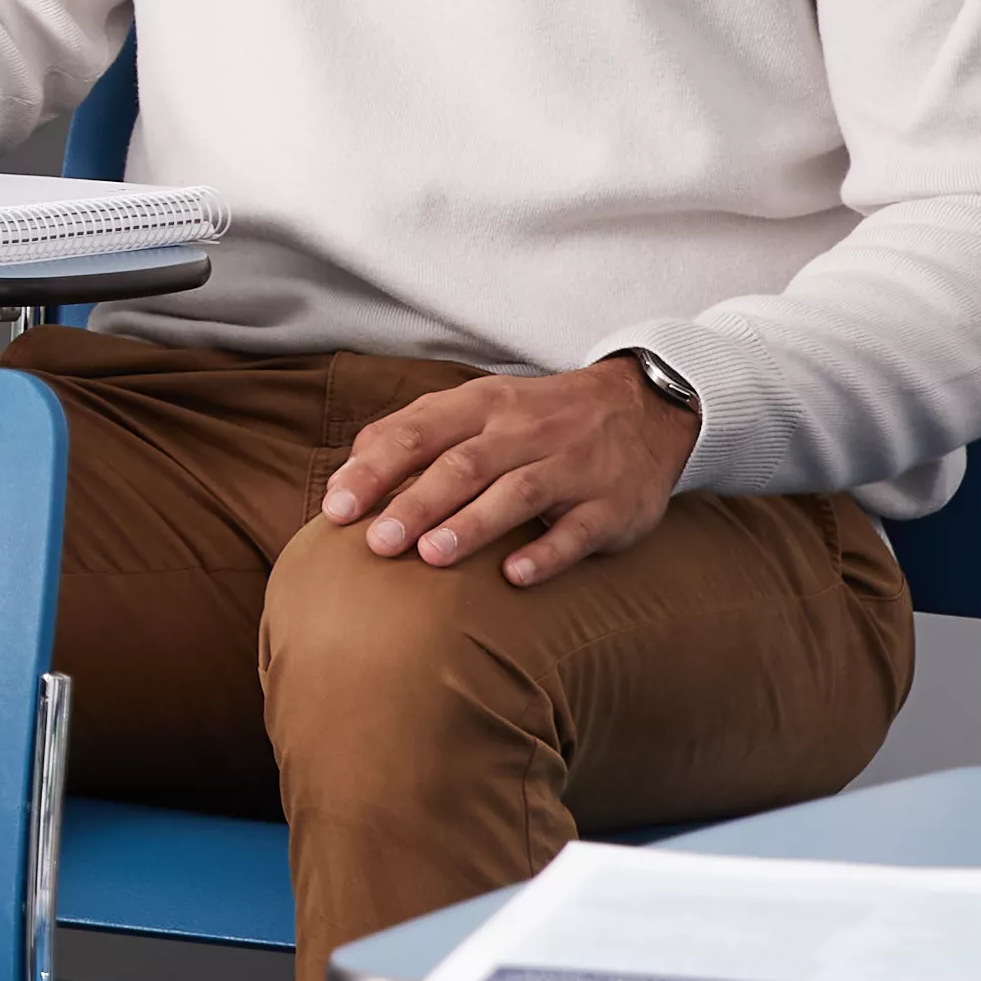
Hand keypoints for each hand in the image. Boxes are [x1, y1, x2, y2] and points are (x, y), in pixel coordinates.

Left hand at [319, 355, 697, 585]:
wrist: (643, 406)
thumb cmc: (536, 419)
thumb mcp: (476, 407)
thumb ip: (412, 434)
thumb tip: (345, 476)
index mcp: (481, 405)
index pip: (417, 432)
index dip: (374, 471)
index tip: (337, 510)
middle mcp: (524, 431)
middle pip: (462, 464)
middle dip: (416, 503)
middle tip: (377, 543)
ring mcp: (572, 466)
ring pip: (517, 491)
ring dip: (472, 524)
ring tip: (431, 557)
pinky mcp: (612, 503)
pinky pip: (578, 528)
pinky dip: (547, 552)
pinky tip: (515, 575)